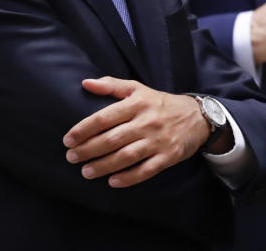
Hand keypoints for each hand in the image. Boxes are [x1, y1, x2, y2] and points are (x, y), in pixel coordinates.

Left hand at [63, 77, 228, 186]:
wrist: (197, 117)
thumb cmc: (160, 103)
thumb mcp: (138, 89)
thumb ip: (111, 85)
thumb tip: (85, 83)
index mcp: (137, 103)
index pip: (104, 117)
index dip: (84, 129)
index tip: (68, 139)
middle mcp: (147, 122)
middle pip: (112, 139)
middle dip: (88, 150)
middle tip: (71, 157)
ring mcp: (158, 140)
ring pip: (126, 157)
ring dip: (103, 166)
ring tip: (86, 172)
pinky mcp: (168, 156)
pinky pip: (145, 170)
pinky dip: (128, 178)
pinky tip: (112, 181)